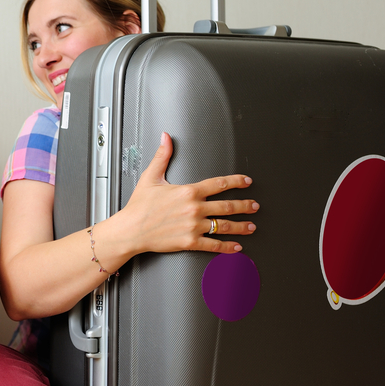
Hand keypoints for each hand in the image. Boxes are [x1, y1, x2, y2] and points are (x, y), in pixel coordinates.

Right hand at [117, 133, 258, 254]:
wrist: (130, 230)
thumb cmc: (139, 206)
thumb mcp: (150, 177)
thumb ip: (162, 156)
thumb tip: (166, 138)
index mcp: (188, 191)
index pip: (219, 184)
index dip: (236, 181)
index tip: (246, 182)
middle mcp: (194, 208)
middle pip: (228, 206)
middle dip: (245, 205)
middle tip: (254, 206)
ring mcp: (193, 226)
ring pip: (225, 225)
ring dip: (242, 226)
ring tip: (251, 226)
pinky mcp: (190, 242)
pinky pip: (213, 244)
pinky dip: (227, 247)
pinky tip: (236, 247)